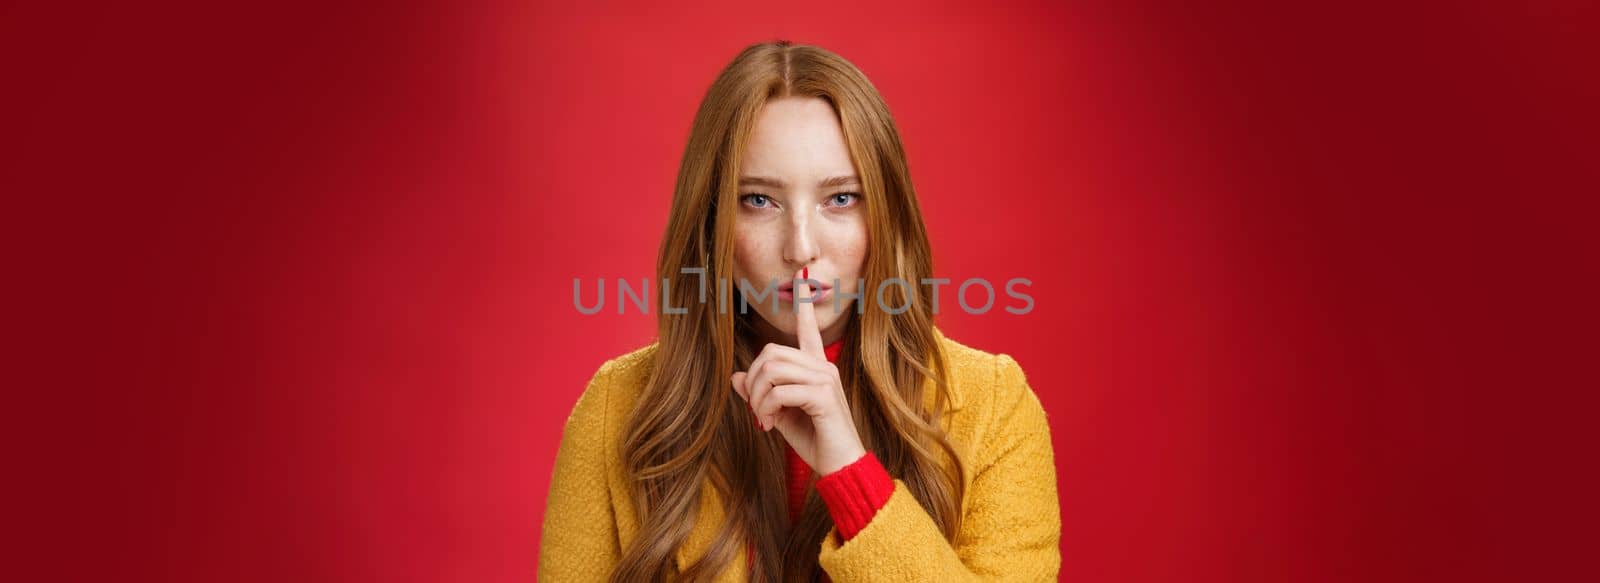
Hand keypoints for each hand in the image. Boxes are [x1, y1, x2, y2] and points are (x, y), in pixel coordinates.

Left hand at [731, 267, 866, 475]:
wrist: (840, 466)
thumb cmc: (815, 442)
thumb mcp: (780, 416)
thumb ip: (761, 395)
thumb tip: (735, 377)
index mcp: (816, 369)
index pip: (808, 332)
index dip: (804, 308)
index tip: (802, 283)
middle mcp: (823, 368)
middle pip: (772, 352)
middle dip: (752, 379)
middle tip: (754, 408)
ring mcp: (825, 379)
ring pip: (773, 369)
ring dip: (757, 397)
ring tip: (762, 419)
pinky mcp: (823, 396)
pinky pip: (780, 391)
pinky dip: (766, 409)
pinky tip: (769, 425)